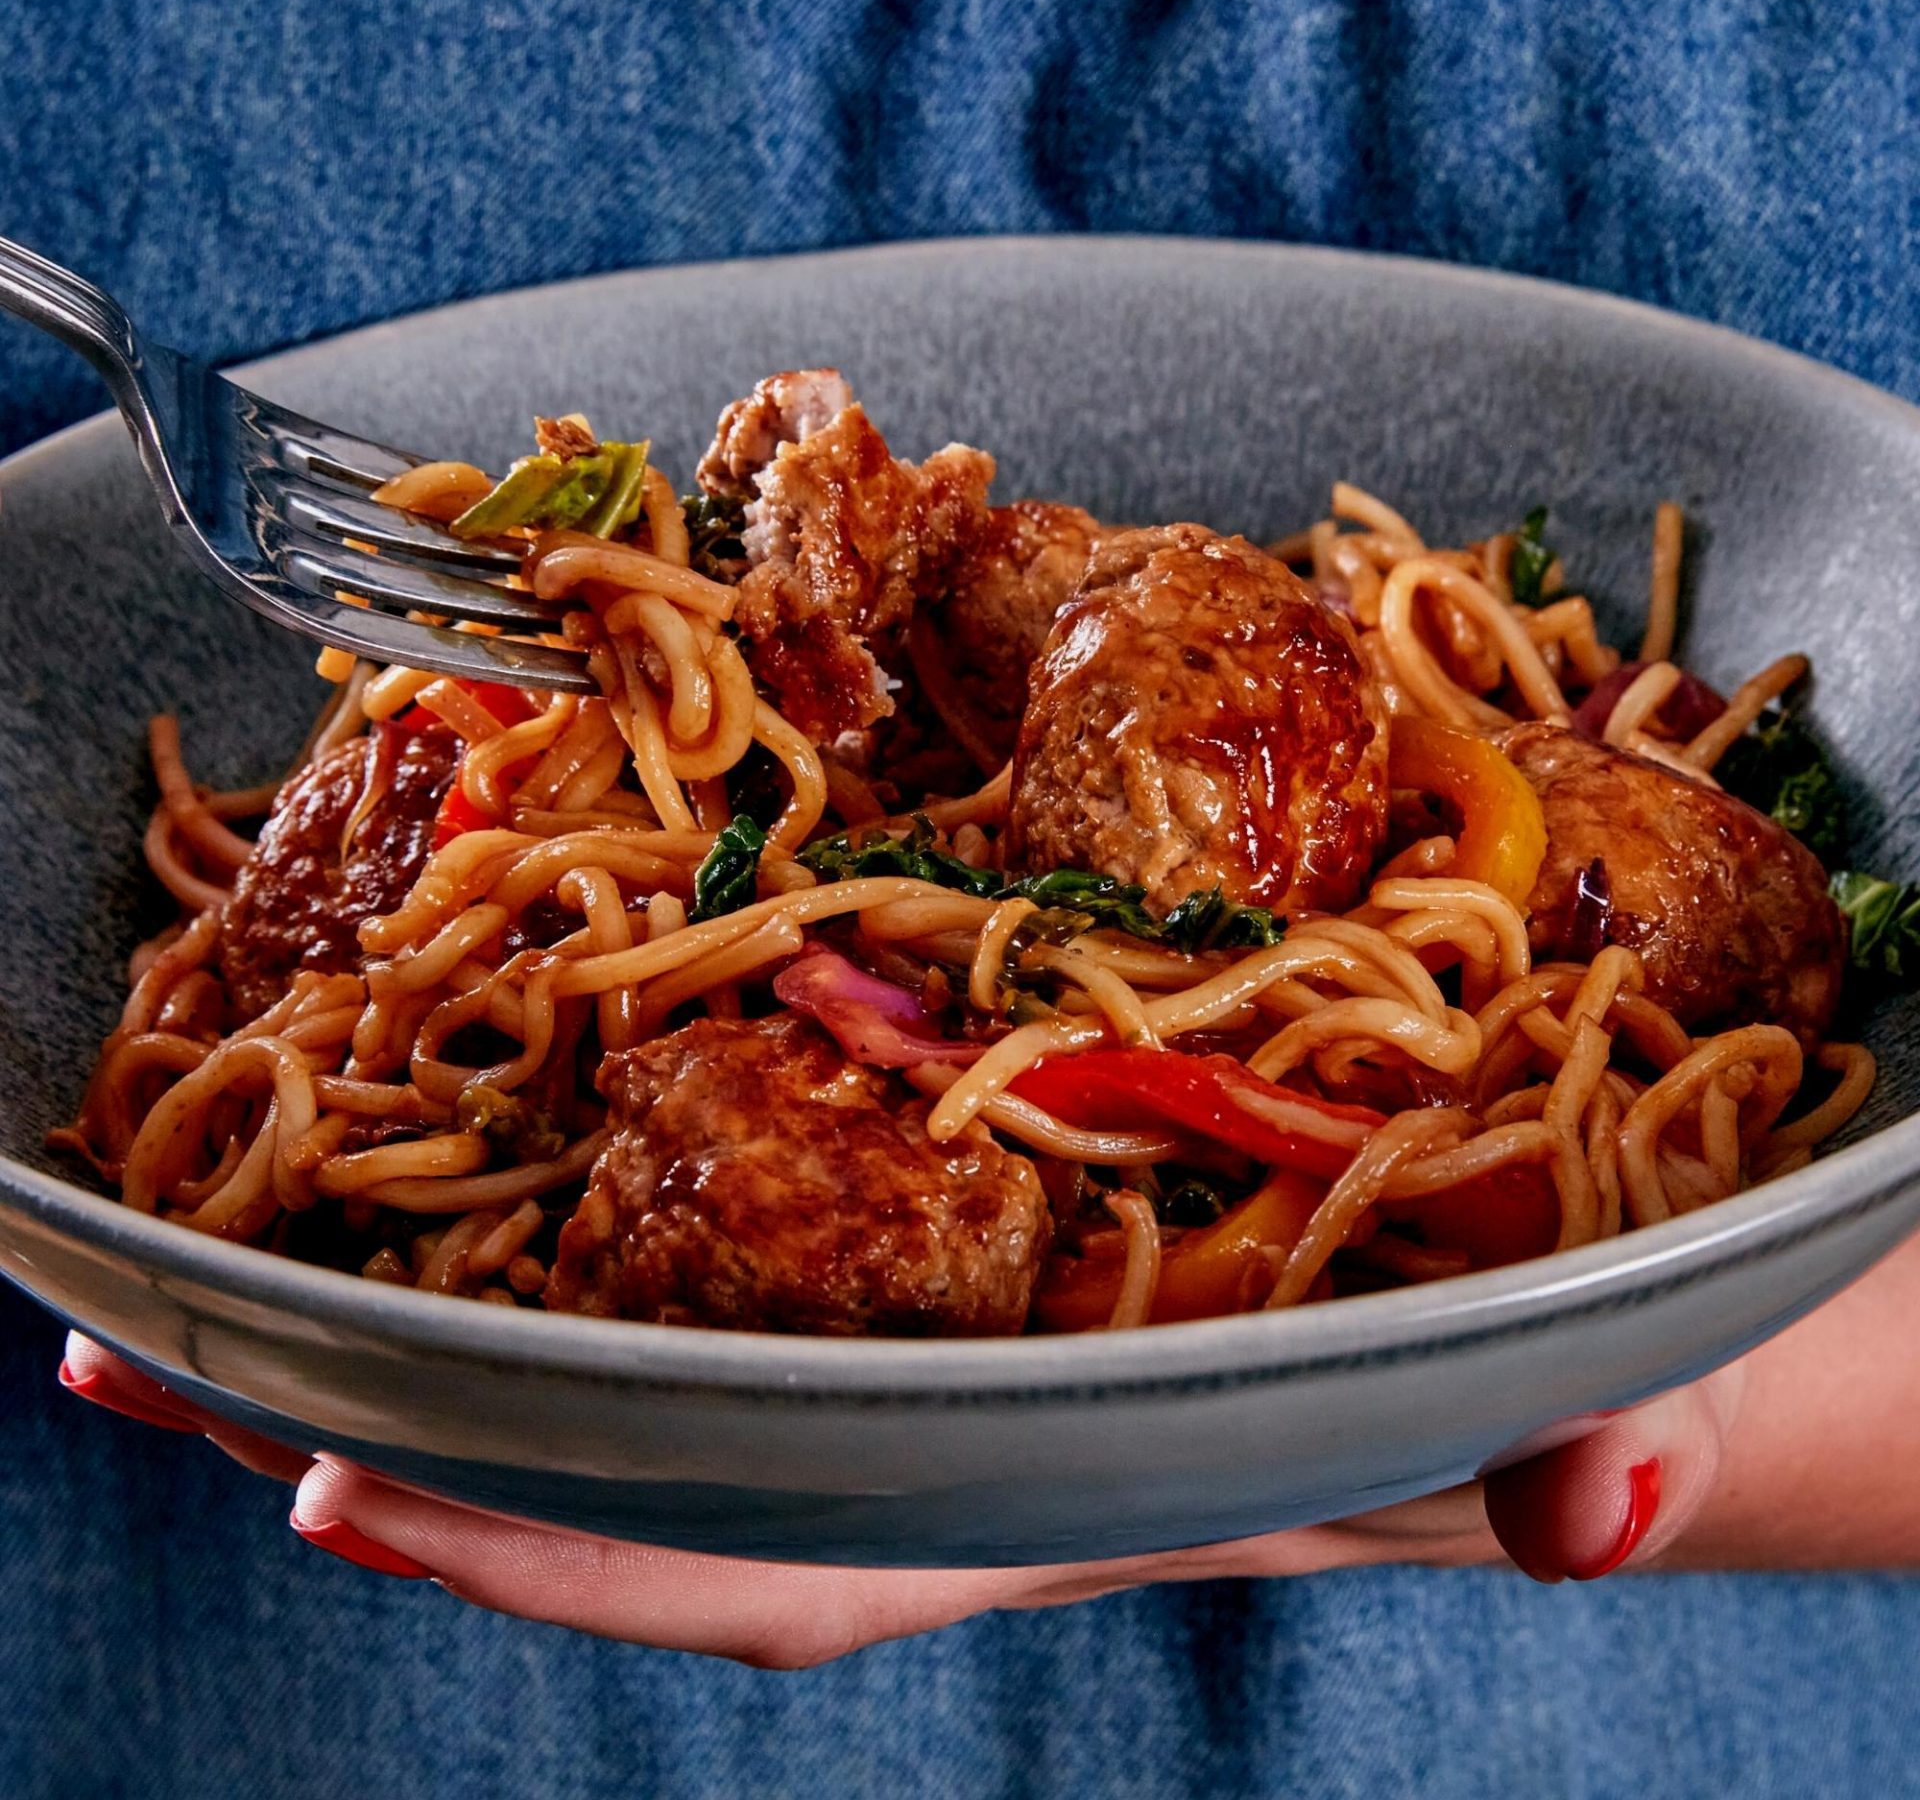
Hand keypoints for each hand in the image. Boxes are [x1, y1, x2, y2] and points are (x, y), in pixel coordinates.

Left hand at [55, 1329, 1734, 1666]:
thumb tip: (1603, 1498)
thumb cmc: (1549, 1329)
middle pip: (648, 1455)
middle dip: (404, 1438)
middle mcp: (962, 1400)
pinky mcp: (966, 1212)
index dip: (580, 1549)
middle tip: (148, 1356)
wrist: (1561, 1271)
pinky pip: (739, 1220)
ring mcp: (952, 1309)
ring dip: (442, 1314)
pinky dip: (590, 1194)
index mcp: (1061, 1459)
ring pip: (659, 1342)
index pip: (791, 1540)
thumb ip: (1596, 1438)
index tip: (346, 1511)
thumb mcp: (1587, 1371)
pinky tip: (482, 1131)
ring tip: (211, 1271)